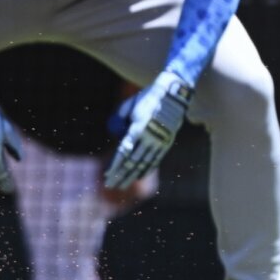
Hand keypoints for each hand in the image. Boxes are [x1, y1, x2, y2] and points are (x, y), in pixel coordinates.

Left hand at [105, 71, 191, 189]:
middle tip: (110, 184)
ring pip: (144, 163)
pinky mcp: (166, 143)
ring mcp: (160, 142)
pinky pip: (155, 160)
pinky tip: (138, 176)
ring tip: (121, 184)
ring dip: (132, 175)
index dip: (115, 165)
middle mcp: (151, 137)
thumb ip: (119, 121)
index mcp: (139, 127)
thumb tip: (115, 137)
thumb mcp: (128, 107)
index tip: (106, 175)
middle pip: (133, 161)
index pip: (124, 151)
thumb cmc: (145, 98)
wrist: (173, 95)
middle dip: (120, 174)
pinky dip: (146, 169)